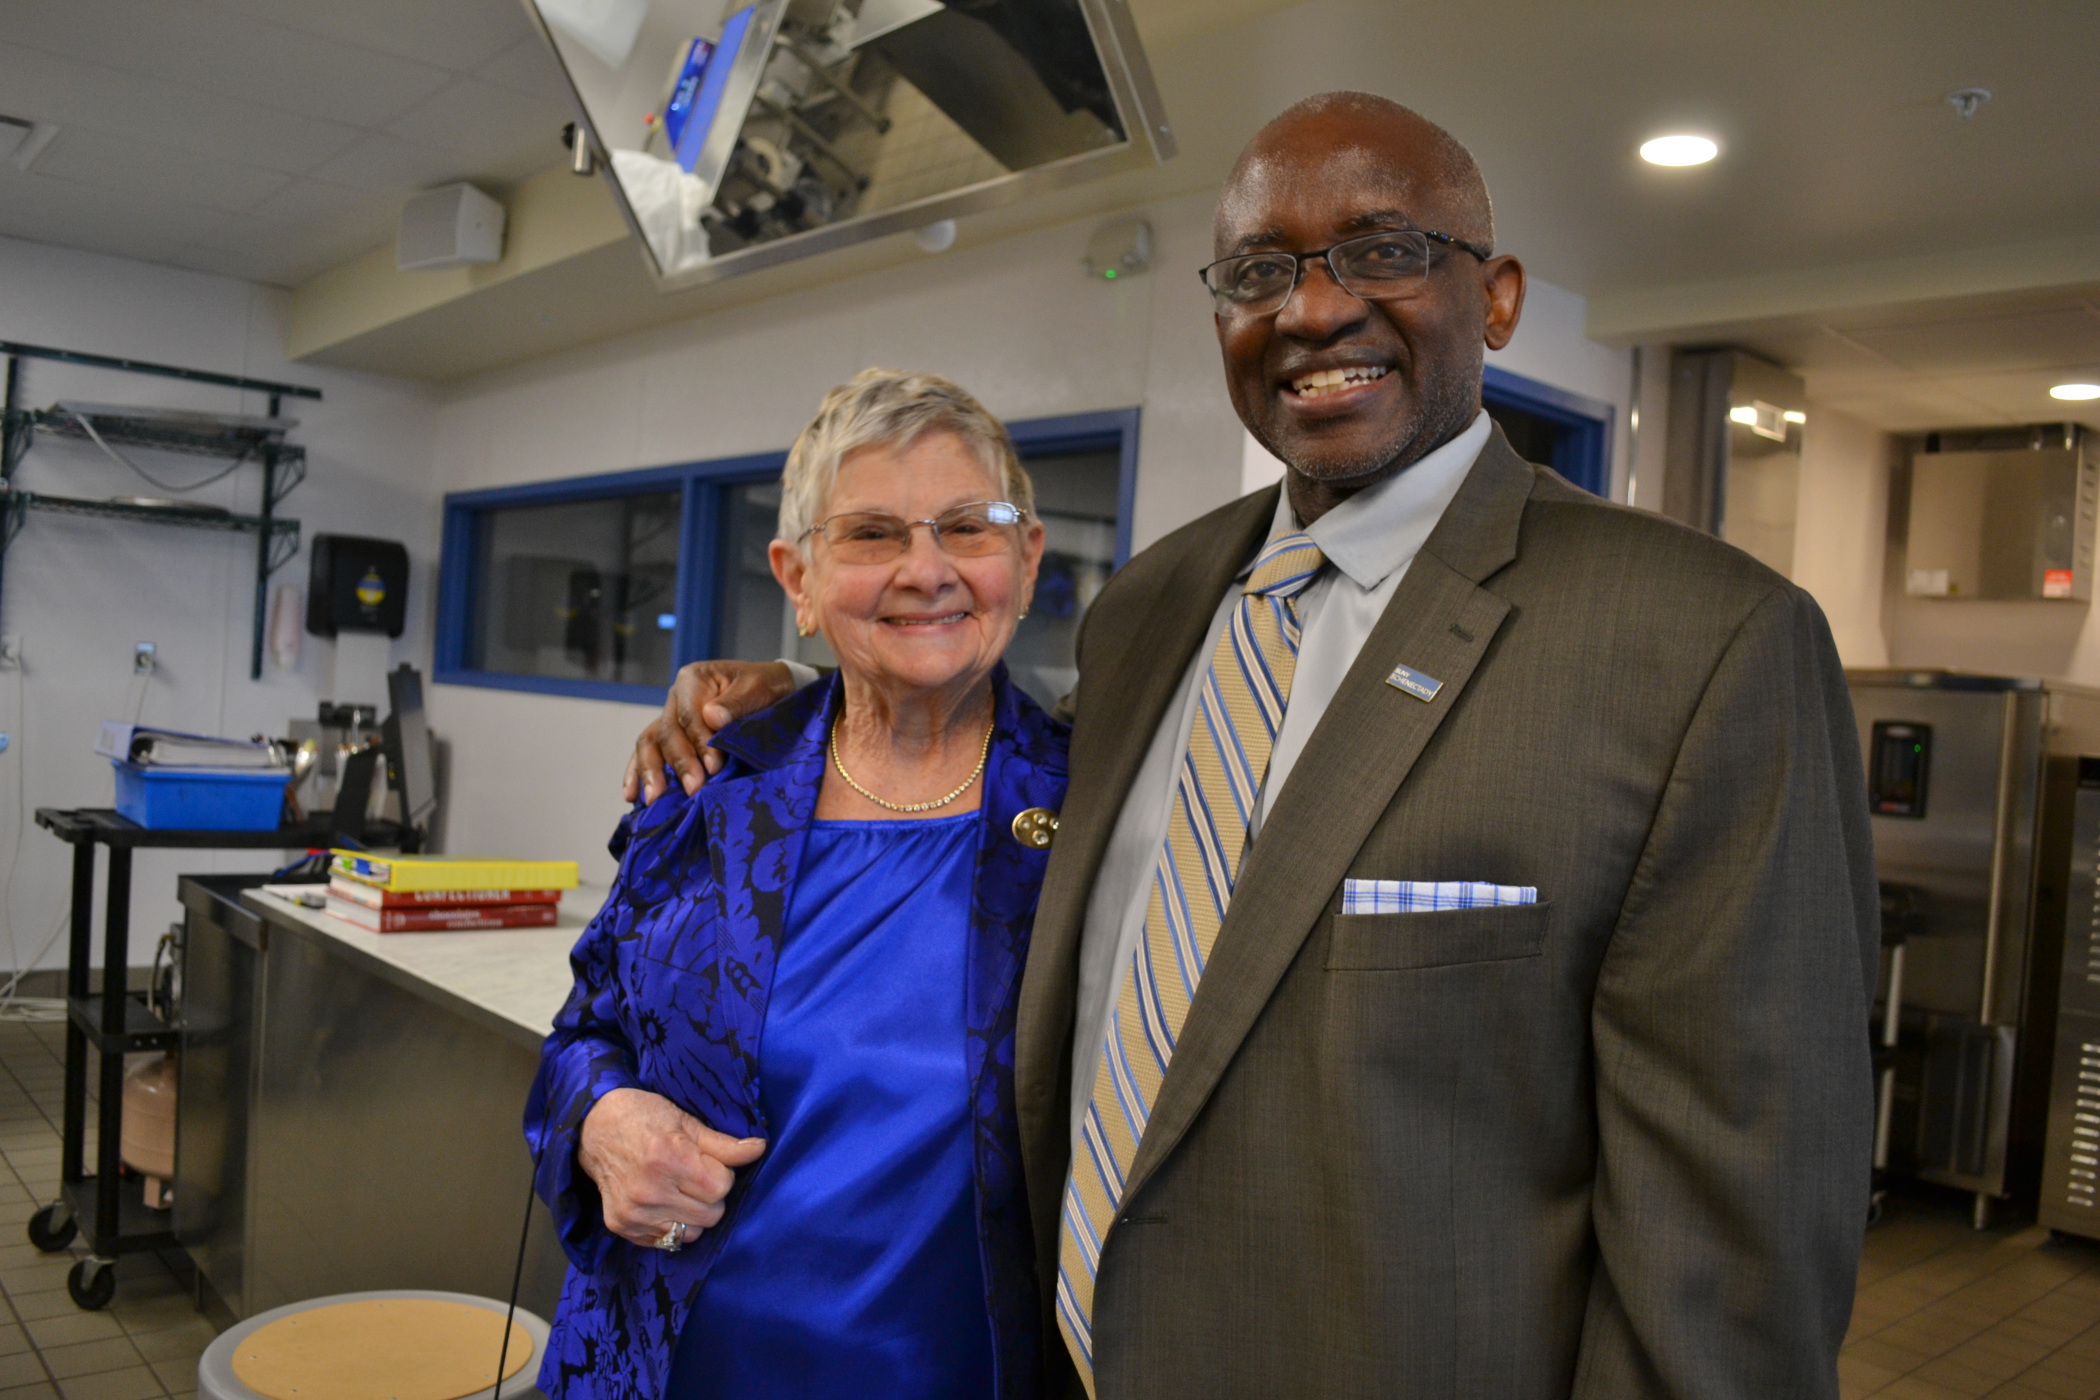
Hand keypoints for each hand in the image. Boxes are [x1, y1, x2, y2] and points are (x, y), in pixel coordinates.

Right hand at [577, 1087, 765, 1248]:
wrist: (595, 1128)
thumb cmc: (645, 1118)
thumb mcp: (686, 1122)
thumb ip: (724, 1144)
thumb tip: (760, 1149)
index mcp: (669, 1159)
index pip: (721, 1188)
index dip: (721, 1175)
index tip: (707, 1163)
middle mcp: (650, 1191)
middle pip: (711, 1215)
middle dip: (710, 1197)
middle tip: (693, 1177)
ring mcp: (634, 1213)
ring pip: (691, 1234)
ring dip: (693, 1216)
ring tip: (678, 1191)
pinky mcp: (621, 1226)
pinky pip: (665, 1242)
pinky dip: (670, 1225)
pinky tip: (661, 1202)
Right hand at [623, 660, 796, 802]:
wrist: (770, 690)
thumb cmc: (763, 688)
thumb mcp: (757, 688)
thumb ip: (735, 703)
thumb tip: (712, 718)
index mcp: (693, 680)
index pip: (689, 715)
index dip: (700, 742)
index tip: (714, 766)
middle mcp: (675, 699)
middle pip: (667, 732)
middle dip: (679, 763)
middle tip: (694, 789)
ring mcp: (670, 718)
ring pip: (650, 744)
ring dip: (650, 772)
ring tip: (653, 799)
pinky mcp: (671, 737)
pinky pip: (647, 753)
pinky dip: (638, 773)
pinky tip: (634, 795)